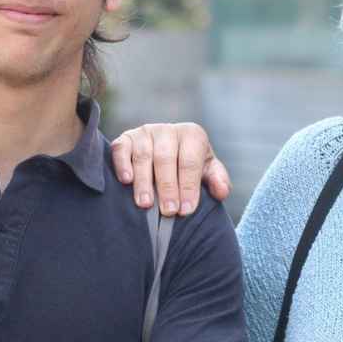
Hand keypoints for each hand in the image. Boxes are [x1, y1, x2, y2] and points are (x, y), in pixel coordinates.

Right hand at [110, 122, 228, 216]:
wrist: (166, 155)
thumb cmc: (189, 168)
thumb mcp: (208, 172)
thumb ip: (218, 181)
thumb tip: (221, 192)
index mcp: (192, 135)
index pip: (190, 161)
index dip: (188, 186)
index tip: (186, 210)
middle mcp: (168, 130)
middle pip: (166, 158)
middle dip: (168, 187)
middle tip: (168, 211)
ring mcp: (145, 132)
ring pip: (143, 156)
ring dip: (144, 181)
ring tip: (146, 204)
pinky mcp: (125, 139)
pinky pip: (121, 149)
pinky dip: (122, 164)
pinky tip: (126, 182)